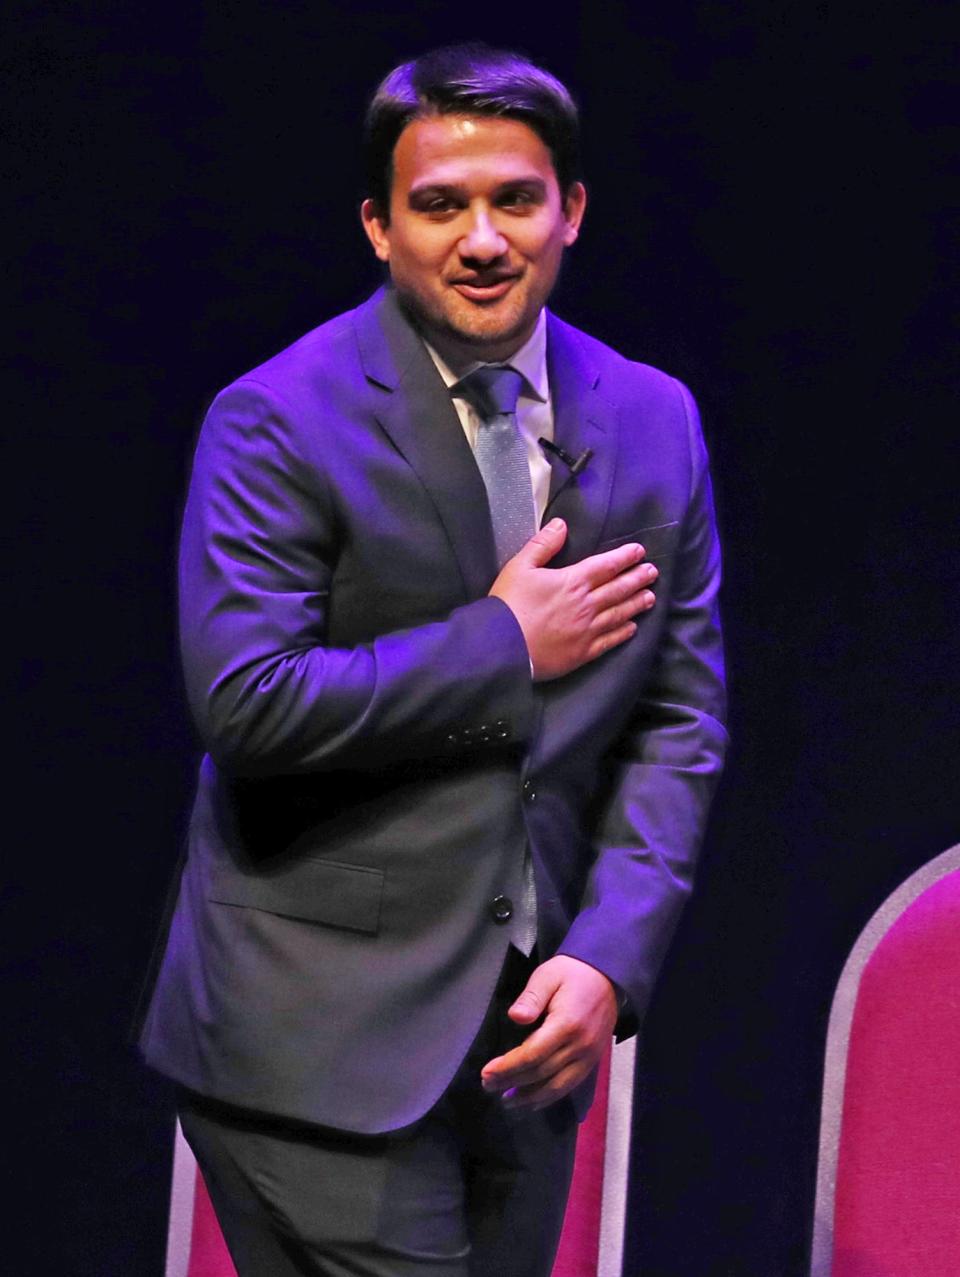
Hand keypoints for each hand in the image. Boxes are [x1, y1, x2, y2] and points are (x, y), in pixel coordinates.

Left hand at [480, 955, 618, 1110]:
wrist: (606, 976)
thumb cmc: (572, 973)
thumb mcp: (548, 975)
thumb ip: (531, 997)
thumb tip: (515, 1017)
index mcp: (566, 1024)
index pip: (532, 1055)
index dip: (508, 1067)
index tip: (486, 1073)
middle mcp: (580, 1046)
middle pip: (541, 1073)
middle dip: (512, 1082)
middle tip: (488, 1086)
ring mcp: (589, 1056)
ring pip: (556, 1087)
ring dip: (530, 1098)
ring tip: (507, 1101)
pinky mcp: (592, 1061)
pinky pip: (570, 1086)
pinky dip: (549, 1097)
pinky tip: (533, 1101)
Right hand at [489, 519, 656, 680]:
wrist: (502, 646)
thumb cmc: (509, 604)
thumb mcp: (520, 566)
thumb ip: (543, 544)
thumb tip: (562, 525)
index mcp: (573, 581)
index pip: (606, 565)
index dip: (625, 557)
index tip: (640, 552)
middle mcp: (587, 604)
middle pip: (619, 589)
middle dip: (637, 579)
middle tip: (653, 573)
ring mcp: (588, 630)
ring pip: (619, 613)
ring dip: (636, 604)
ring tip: (650, 597)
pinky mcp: (583, 652)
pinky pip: (610, 640)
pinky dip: (623, 633)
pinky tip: (632, 628)